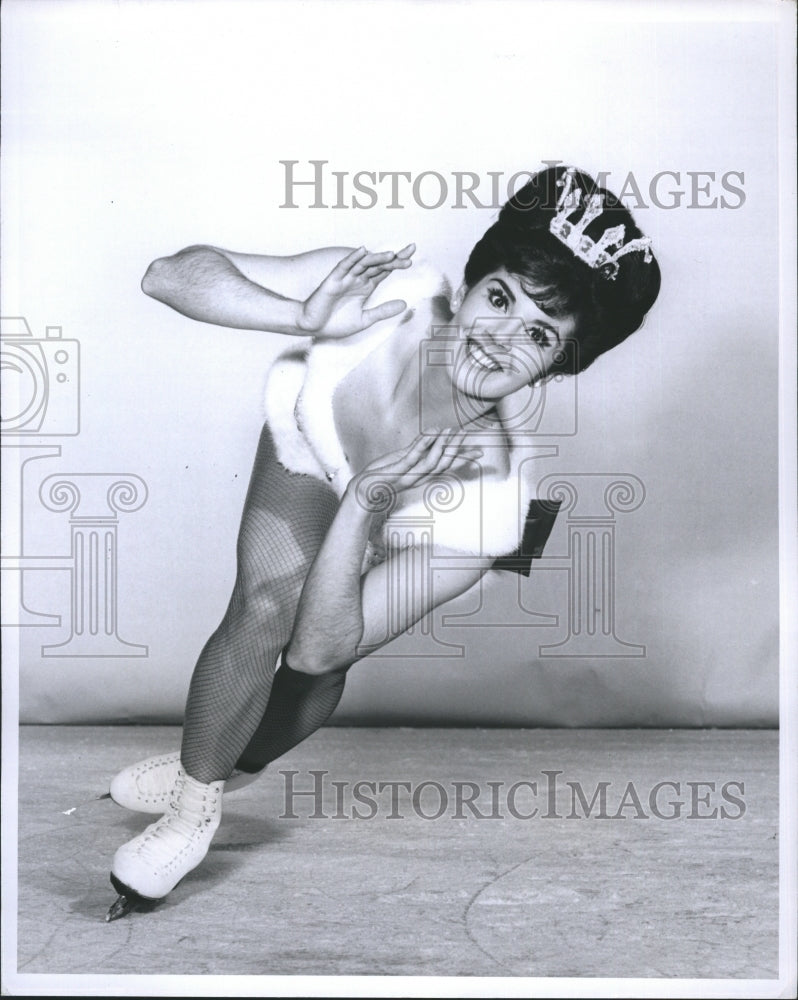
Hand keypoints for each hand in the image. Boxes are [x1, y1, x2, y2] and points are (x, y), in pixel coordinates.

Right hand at [297, 244, 415, 337]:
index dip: (397, 264)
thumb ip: (383, 311)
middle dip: (394, 257)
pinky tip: (362, 251)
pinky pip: (344, 266)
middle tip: (412, 250)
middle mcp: (357, 279)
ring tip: (392, 255)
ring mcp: (346, 278)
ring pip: (364, 263)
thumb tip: (405, 304)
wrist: (312, 326)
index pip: (385, 271)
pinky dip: (353, 258)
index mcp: (365, 286)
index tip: (412, 259)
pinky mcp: (333, 280)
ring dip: (377, 258)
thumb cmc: (335, 323)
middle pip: (378, 264)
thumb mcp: (365, 319)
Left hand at [349, 429, 482, 514]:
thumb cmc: (381, 476)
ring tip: (450, 431)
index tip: (479, 452)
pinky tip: (430, 433)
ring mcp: (408, 475)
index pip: (446, 466)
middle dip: (457, 450)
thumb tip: (430, 442)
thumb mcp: (402, 461)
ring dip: (442, 446)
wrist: (363, 491)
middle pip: (444, 464)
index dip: (462, 459)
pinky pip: (412, 457)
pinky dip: (422, 444)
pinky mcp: (396, 471)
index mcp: (421, 475)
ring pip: (431, 462)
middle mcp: (418, 477)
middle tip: (467, 435)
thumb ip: (416, 452)